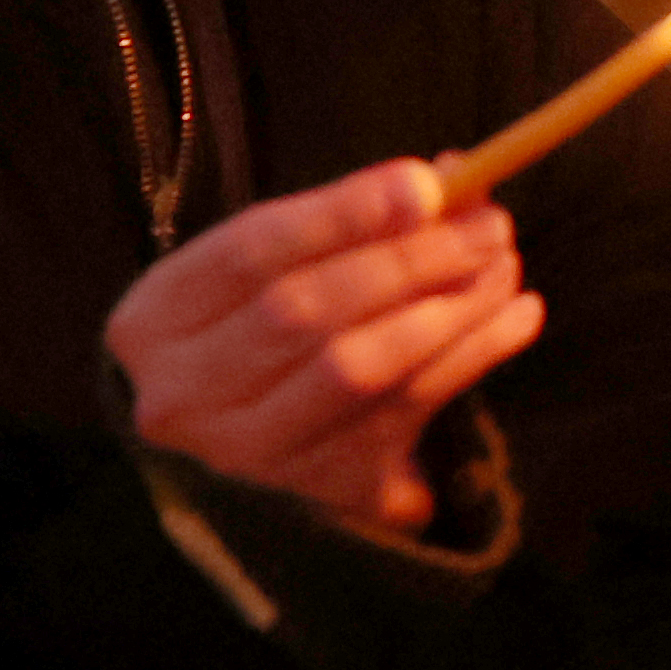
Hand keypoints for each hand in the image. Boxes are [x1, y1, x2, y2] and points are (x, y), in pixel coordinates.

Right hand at [107, 159, 540, 535]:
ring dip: (448, 310)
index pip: (248, 252)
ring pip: (357, 369)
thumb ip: (349, 218)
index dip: (342, 214)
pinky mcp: (314, 491)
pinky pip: (405, 413)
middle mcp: (183, 397)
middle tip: (489, 225)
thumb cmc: (256, 325)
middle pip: (304, 313)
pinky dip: (471, 357)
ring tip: (504, 267)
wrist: (245, 437)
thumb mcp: (276, 263)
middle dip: (409, 261)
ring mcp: (245, 456)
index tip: (426, 183)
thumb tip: (449, 178)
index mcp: (153, 322)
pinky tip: (517, 317)